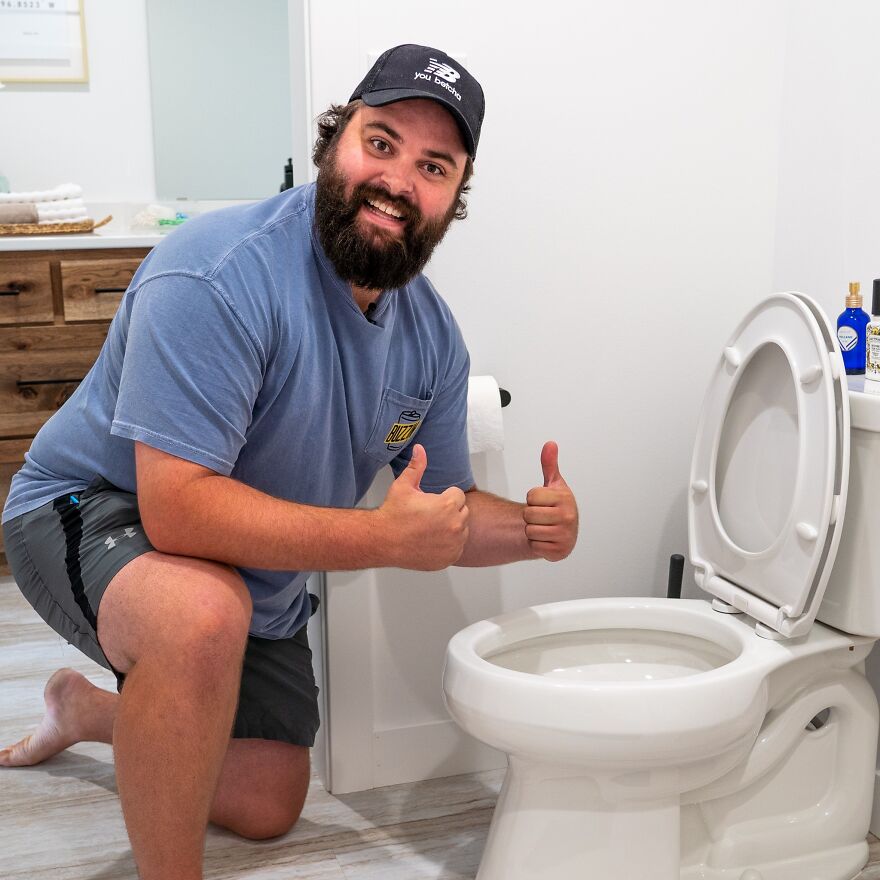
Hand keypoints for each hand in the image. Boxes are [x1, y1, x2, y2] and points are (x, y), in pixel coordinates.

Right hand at [377, 444, 469, 569]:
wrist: (382, 541)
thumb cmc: (393, 514)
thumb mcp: (404, 486)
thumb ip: (416, 466)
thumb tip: (420, 449)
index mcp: (447, 505)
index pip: (458, 495)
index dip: (444, 497)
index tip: (431, 503)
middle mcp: (455, 525)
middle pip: (462, 512)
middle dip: (449, 512)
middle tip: (429, 516)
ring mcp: (453, 544)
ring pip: (461, 531)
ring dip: (451, 528)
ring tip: (429, 529)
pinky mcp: (449, 558)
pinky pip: (457, 548)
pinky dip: (448, 546)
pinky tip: (431, 542)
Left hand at [523, 441, 578, 561]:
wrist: (565, 530)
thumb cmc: (558, 505)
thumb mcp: (554, 484)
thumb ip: (550, 464)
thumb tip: (550, 444)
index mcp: (565, 498)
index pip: (531, 496)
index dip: (533, 498)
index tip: (542, 501)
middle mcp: (568, 516)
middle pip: (529, 514)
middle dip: (531, 515)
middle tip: (542, 515)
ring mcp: (565, 535)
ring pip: (530, 531)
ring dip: (533, 530)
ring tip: (544, 526)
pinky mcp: (560, 551)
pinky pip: (534, 546)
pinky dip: (537, 544)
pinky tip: (546, 538)